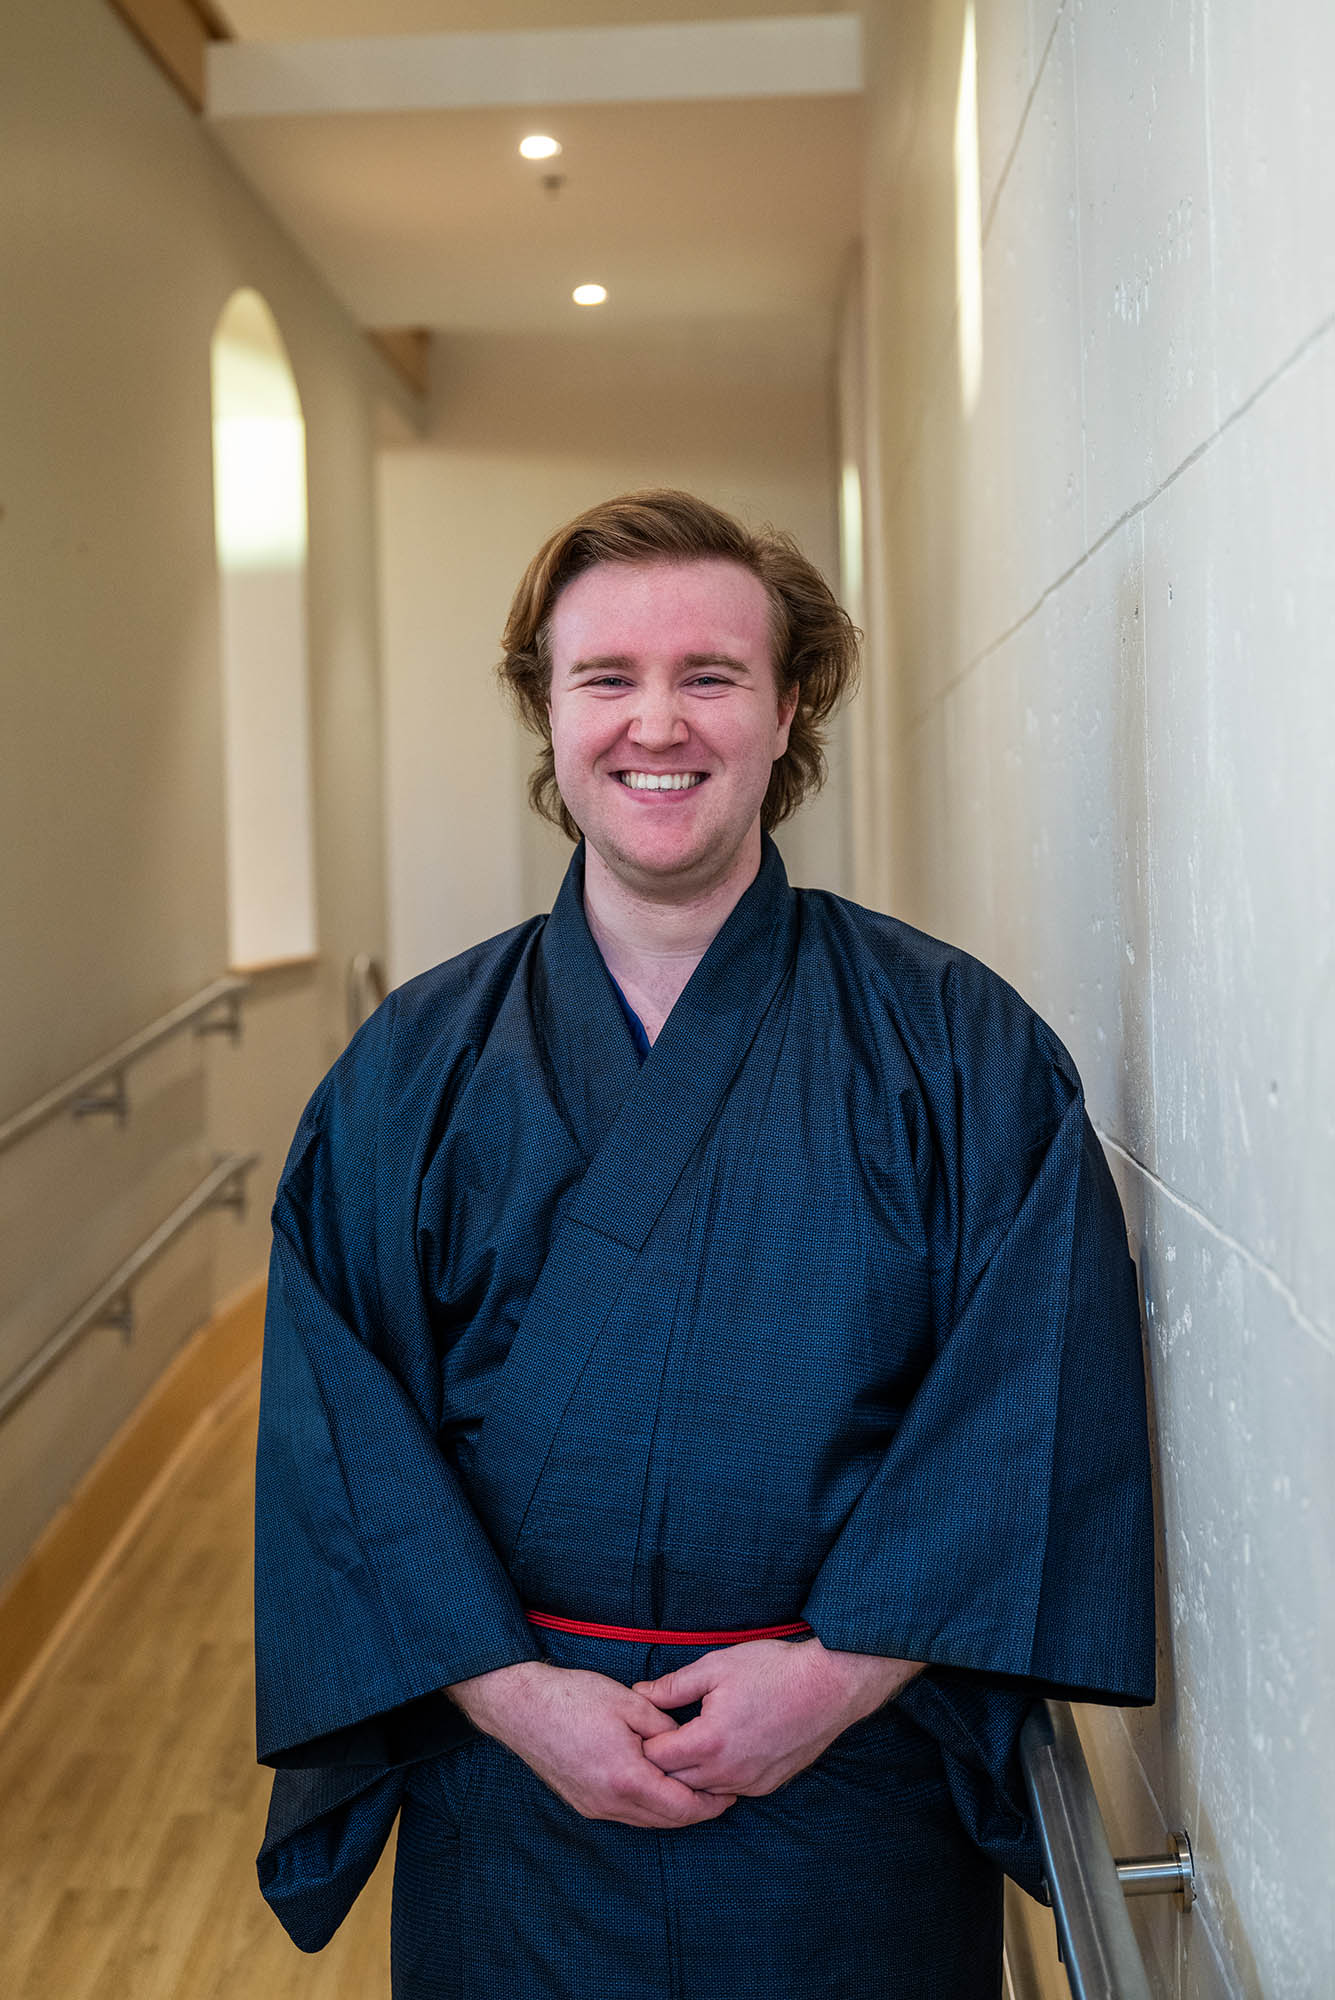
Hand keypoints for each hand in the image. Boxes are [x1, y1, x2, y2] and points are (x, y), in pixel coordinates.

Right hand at [446, 1660, 737, 1828]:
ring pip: (647, 1820)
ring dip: (674, 1810)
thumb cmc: (576, 1698)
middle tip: (723, 1794)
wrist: (523, 1706)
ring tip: (698, 1790)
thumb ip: (665, 1729)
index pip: (682, 1807)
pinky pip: (627, 1814)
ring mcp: (594, 1806)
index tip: (731, 1791)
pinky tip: (661, 1787)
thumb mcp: (631, 1703)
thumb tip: (688, 1745)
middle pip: (667, 1820)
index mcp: (627, 1778)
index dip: (711, 1803)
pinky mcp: (583, 1803)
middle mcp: (610, 1802)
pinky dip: (650, 1806)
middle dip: (698, 1810)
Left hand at [631, 1637, 922, 1797]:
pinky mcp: (766, 1786)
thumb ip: (673, 1686)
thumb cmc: (772, 1670)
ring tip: (680, 1749)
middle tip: (651, 1741)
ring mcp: (748, 1783)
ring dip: (686, 1775)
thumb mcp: (715, 1666)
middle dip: (659, 1764)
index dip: (642, 1742)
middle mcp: (726, 1771)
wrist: (828, 1685)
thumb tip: (639, 1692)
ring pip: (700, 1791)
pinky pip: (728, 1791)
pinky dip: (714, 1779)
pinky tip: (713, 1756)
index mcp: (708, 1741)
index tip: (637, 1728)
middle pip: (673, 1782)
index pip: (656, 1758)